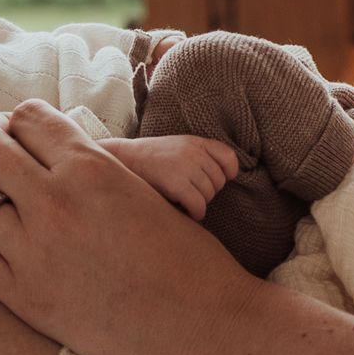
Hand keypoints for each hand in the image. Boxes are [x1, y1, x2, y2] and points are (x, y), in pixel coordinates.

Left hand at [0, 99, 256, 354]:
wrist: (204, 330)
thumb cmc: (189, 260)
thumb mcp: (148, 190)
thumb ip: (97, 168)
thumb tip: (58, 151)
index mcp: (93, 167)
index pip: (31, 117)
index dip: (17, 115)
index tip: (13, 122)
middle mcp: (55, 202)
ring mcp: (32, 251)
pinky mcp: (21, 297)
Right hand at [101, 132, 239, 218]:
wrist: (124, 160)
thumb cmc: (152, 158)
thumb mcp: (178, 146)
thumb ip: (199, 154)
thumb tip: (224, 177)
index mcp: (196, 141)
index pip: (228, 157)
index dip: (229, 172)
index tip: (221, 180)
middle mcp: (194, 152)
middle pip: (219, 181)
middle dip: (208, 191)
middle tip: (192, 193)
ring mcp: (185, 167)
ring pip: (209, 195)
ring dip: (200, 203)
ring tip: (186, 201)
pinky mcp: (176, 184)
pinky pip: (199, 205)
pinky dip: (196, 213)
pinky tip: (187, 212)